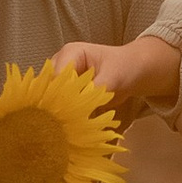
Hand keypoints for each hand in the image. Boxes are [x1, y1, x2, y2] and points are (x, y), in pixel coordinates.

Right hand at [54, 33, 179, 116]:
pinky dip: (64, 116)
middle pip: (48, 86)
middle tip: (62, 124)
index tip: (65, 114)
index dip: (58, 94)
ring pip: (51, 97)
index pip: (55, 75)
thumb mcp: (113, 78)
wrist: (133, 71)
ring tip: (65, 128)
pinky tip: (69, 128)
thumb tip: (78, 107)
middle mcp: (61, 65)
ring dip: (58, 112)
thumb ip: (94, 90)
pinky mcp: (67, 93)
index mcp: (70, 54)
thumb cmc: (124, 68)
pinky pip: (60, 104)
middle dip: (54, 105)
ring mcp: (63, 79)